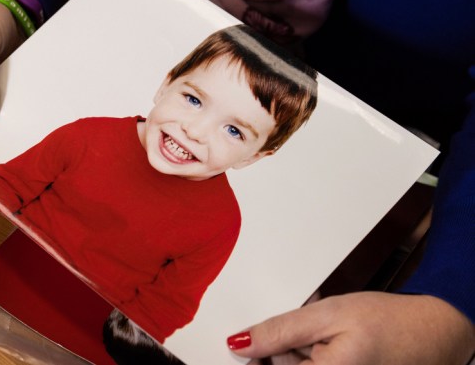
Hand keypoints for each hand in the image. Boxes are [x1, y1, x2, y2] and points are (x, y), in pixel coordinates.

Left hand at [227, 292, 474, 364]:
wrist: (435, 332)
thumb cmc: (389, 322)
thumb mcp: (327, 315)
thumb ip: (280, 332)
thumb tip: (238, 344)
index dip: (257, 358)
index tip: (249, 346)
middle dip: (282, 353)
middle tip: (309, 332)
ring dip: (298, 355)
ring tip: (325, 337)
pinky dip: (312, 358)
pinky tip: (329, 346)